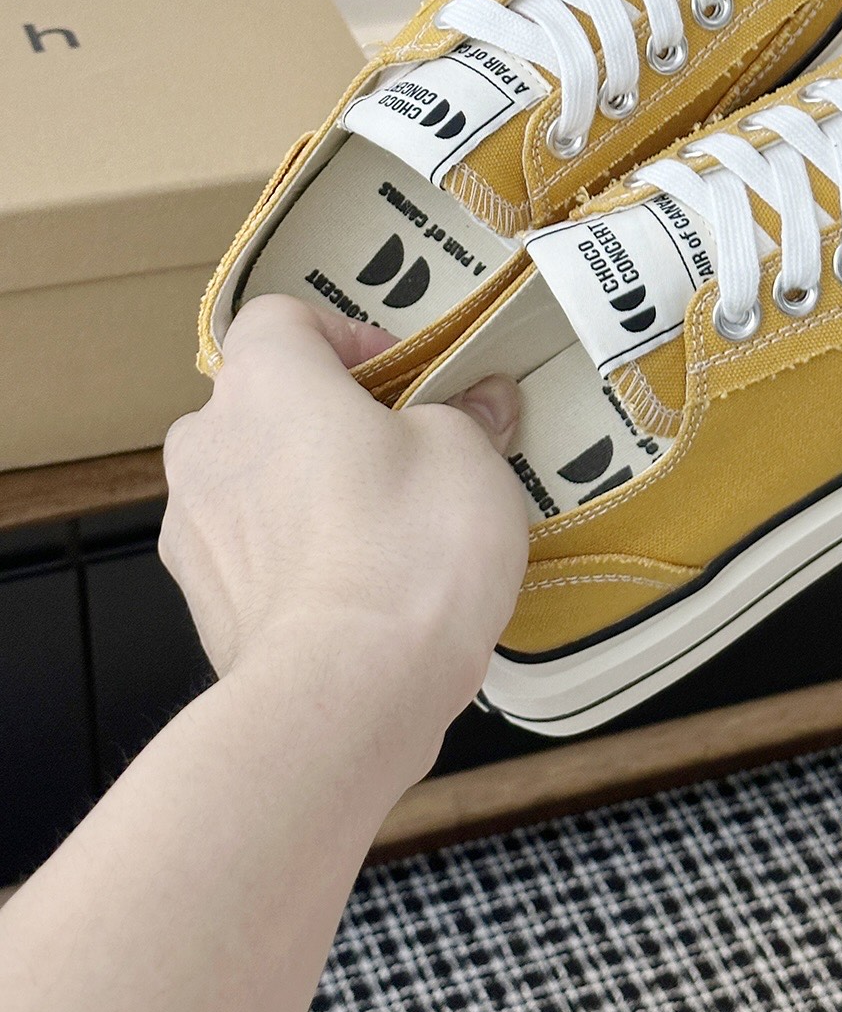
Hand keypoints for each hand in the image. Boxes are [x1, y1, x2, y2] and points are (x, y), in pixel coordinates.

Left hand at [161, 295, 529, 789]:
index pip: (287, 319)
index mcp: (265, 377)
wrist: (347, 692)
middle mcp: (207, 440)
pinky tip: (360, 592)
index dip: (350, 339)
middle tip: (408, 456)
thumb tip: (480, 404)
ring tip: (388, 534)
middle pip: (267, 403)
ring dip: (309, 492)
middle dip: (331, 421)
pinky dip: (296, 559)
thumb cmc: (407, 550)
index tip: (408, 380)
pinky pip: (252, 554)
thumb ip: (465, 415)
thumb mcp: (469, 456)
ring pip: (256, 481)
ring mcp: (191, 526)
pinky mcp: (202, 601)